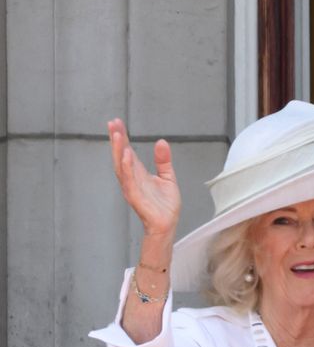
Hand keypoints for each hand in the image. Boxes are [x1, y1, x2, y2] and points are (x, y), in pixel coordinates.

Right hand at [107, 119, 179, 239]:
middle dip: (116, 139)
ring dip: (118, 150)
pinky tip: (126, 155)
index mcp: (138, 173)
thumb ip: (163, 161)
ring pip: (121, 166)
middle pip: (120, 156)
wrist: (167, 224)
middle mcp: (131, 178)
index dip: (122, 137)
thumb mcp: (168, 177)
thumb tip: (162, 142)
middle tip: (113, 122)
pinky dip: (127, 168)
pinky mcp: (136, 197)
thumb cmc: (165, 204)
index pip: (127, 151)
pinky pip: (129, 180)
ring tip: (117, 135)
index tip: (116, 121)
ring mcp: (131, 187)